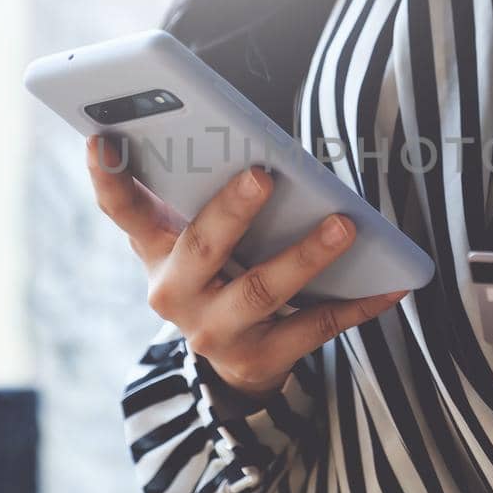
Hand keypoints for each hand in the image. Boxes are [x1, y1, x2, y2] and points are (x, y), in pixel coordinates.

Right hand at [86, 136, 407, 398]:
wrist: (230, 358)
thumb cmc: (217, 270)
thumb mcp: (191, 235)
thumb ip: (197, 192)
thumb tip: (237, 133)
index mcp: (155, 250)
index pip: (121, 210)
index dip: (108, 176)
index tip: (101, 136)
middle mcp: (176, 294)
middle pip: (203, 248)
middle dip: (232, 211)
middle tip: (263, 174)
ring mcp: (216, 331)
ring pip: (264, 290)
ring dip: (307, 254)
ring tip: (345, 223)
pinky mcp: (260, 358)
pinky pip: (315, 327)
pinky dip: (358, 305)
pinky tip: (391, 284)